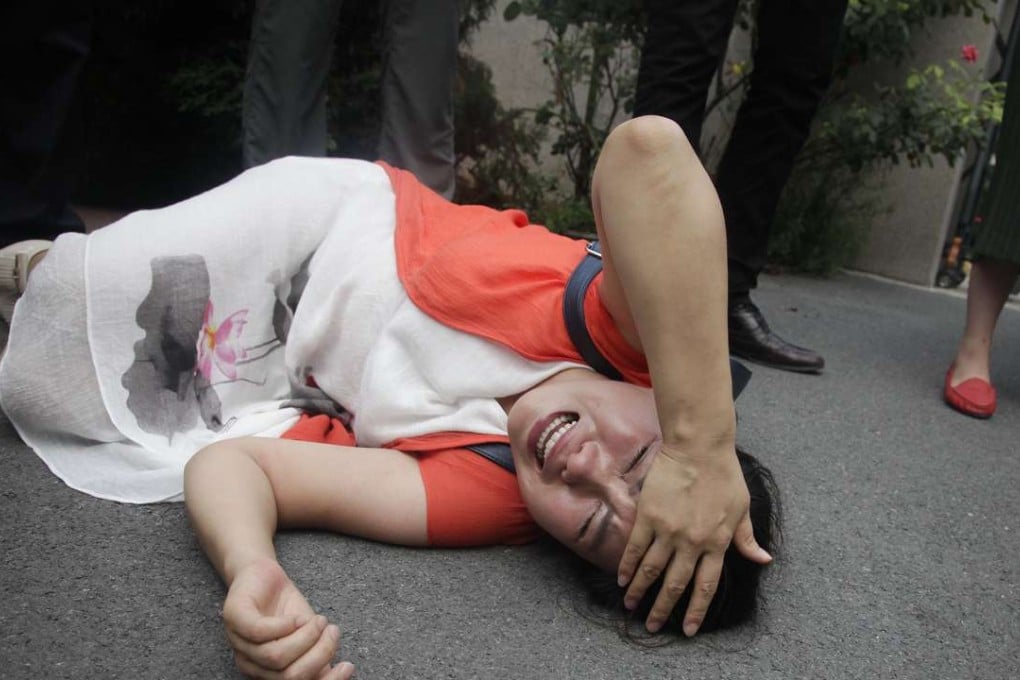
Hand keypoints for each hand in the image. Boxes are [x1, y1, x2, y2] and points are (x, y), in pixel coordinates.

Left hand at [223, 558, 353, 678]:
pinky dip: (284, 625)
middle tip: (331, 631)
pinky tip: (297, 617)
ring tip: (318, 620)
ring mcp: (239, 644)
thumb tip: (338, 673)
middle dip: (319, 654)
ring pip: (275, 656)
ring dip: (305, 636)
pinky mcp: (234, 619)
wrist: (263, 573)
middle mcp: (251, 665)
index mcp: (269, 673)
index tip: (348, 666)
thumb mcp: (307, 634)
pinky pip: (259, 632)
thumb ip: (316, 654)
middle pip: (288, 676)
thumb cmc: (286, 608)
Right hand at [617, 444, 770, 634]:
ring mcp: (668, 530)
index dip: (696, 610)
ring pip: (651, 570)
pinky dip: (628, 566)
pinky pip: (636, 547)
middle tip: (652, 625)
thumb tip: (764, 559)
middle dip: (663, 609)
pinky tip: (622, 579)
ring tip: (632, 606)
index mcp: (717, 543)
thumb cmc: (724, 474)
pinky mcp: (649, 516)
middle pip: (675, 584)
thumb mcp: (742, 508)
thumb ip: (747, 538)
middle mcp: (692, 542)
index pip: (706, 586)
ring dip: (641, 592)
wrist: (698, 447)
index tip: (688, 629)